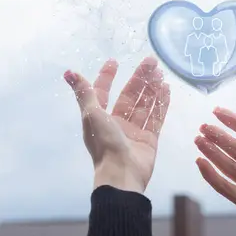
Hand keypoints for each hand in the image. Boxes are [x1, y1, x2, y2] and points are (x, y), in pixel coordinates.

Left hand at [64, 57, 170, 193]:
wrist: (122, 173)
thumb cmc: (104, 143)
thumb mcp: (91, 114)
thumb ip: (84, 92)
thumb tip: (68, 72)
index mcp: (99, 117)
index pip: (103, 92)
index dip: (107, 77)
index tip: (114, 62)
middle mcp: (116, 122)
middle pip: (129, 95)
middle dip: (139, 79)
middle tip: (151, 62)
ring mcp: (134, 131)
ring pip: (144, 104)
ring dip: (152, 89)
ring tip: (160, 73)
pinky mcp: (149, 139)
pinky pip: (156, 117)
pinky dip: (161, 104)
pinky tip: (167, 90)